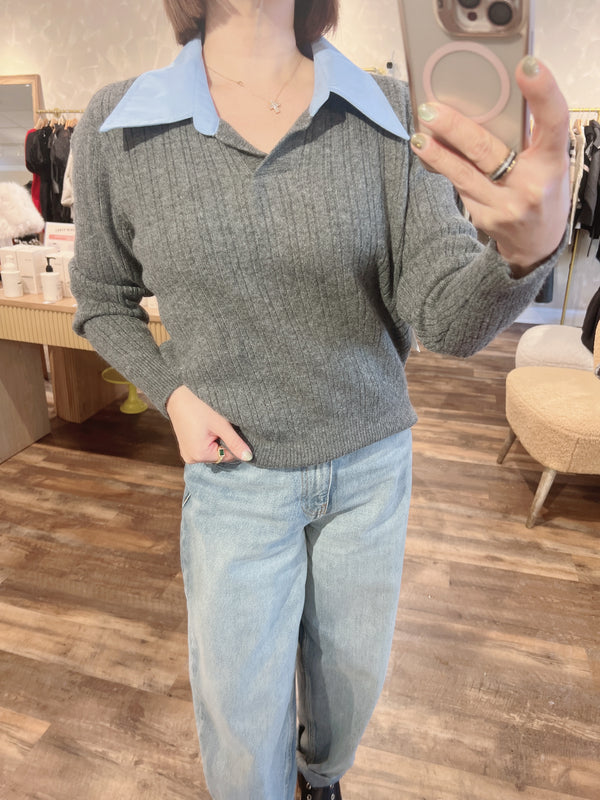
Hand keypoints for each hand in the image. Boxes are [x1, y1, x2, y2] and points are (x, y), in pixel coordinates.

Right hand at [166, 385, 252, 463]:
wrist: (178, 395)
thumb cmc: (200, 407)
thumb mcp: (221, 425)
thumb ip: (235, 442)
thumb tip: (249, 458)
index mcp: (199, 455)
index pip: (228, 456)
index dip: (234, 443)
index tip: (231, 429)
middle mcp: (192, 459)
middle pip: (219, 454)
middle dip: (224, 441)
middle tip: (220, 424)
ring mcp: (187, 453)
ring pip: (212, 450)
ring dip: (216, 439)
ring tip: (212, 425)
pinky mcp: (186, 447)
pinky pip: (203, 447)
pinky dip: (208, 439)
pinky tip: (206, 427)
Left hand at [410, 56, 569, 274]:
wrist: (536, 245)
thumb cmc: (542, 189)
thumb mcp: (549, 162)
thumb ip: (529, 137)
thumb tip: (487, 104)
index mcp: (552, 161)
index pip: (553, 120)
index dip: (542, 92)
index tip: (526, 66)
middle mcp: (530, 184)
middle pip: (487, 150)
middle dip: (455, 128)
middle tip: (431, 110)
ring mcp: (505, 205)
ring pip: (464, 174)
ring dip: (438, 153)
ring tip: (419, 136)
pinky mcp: (484, 217)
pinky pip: (459, 187)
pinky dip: (443, 167)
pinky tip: (428, 153)